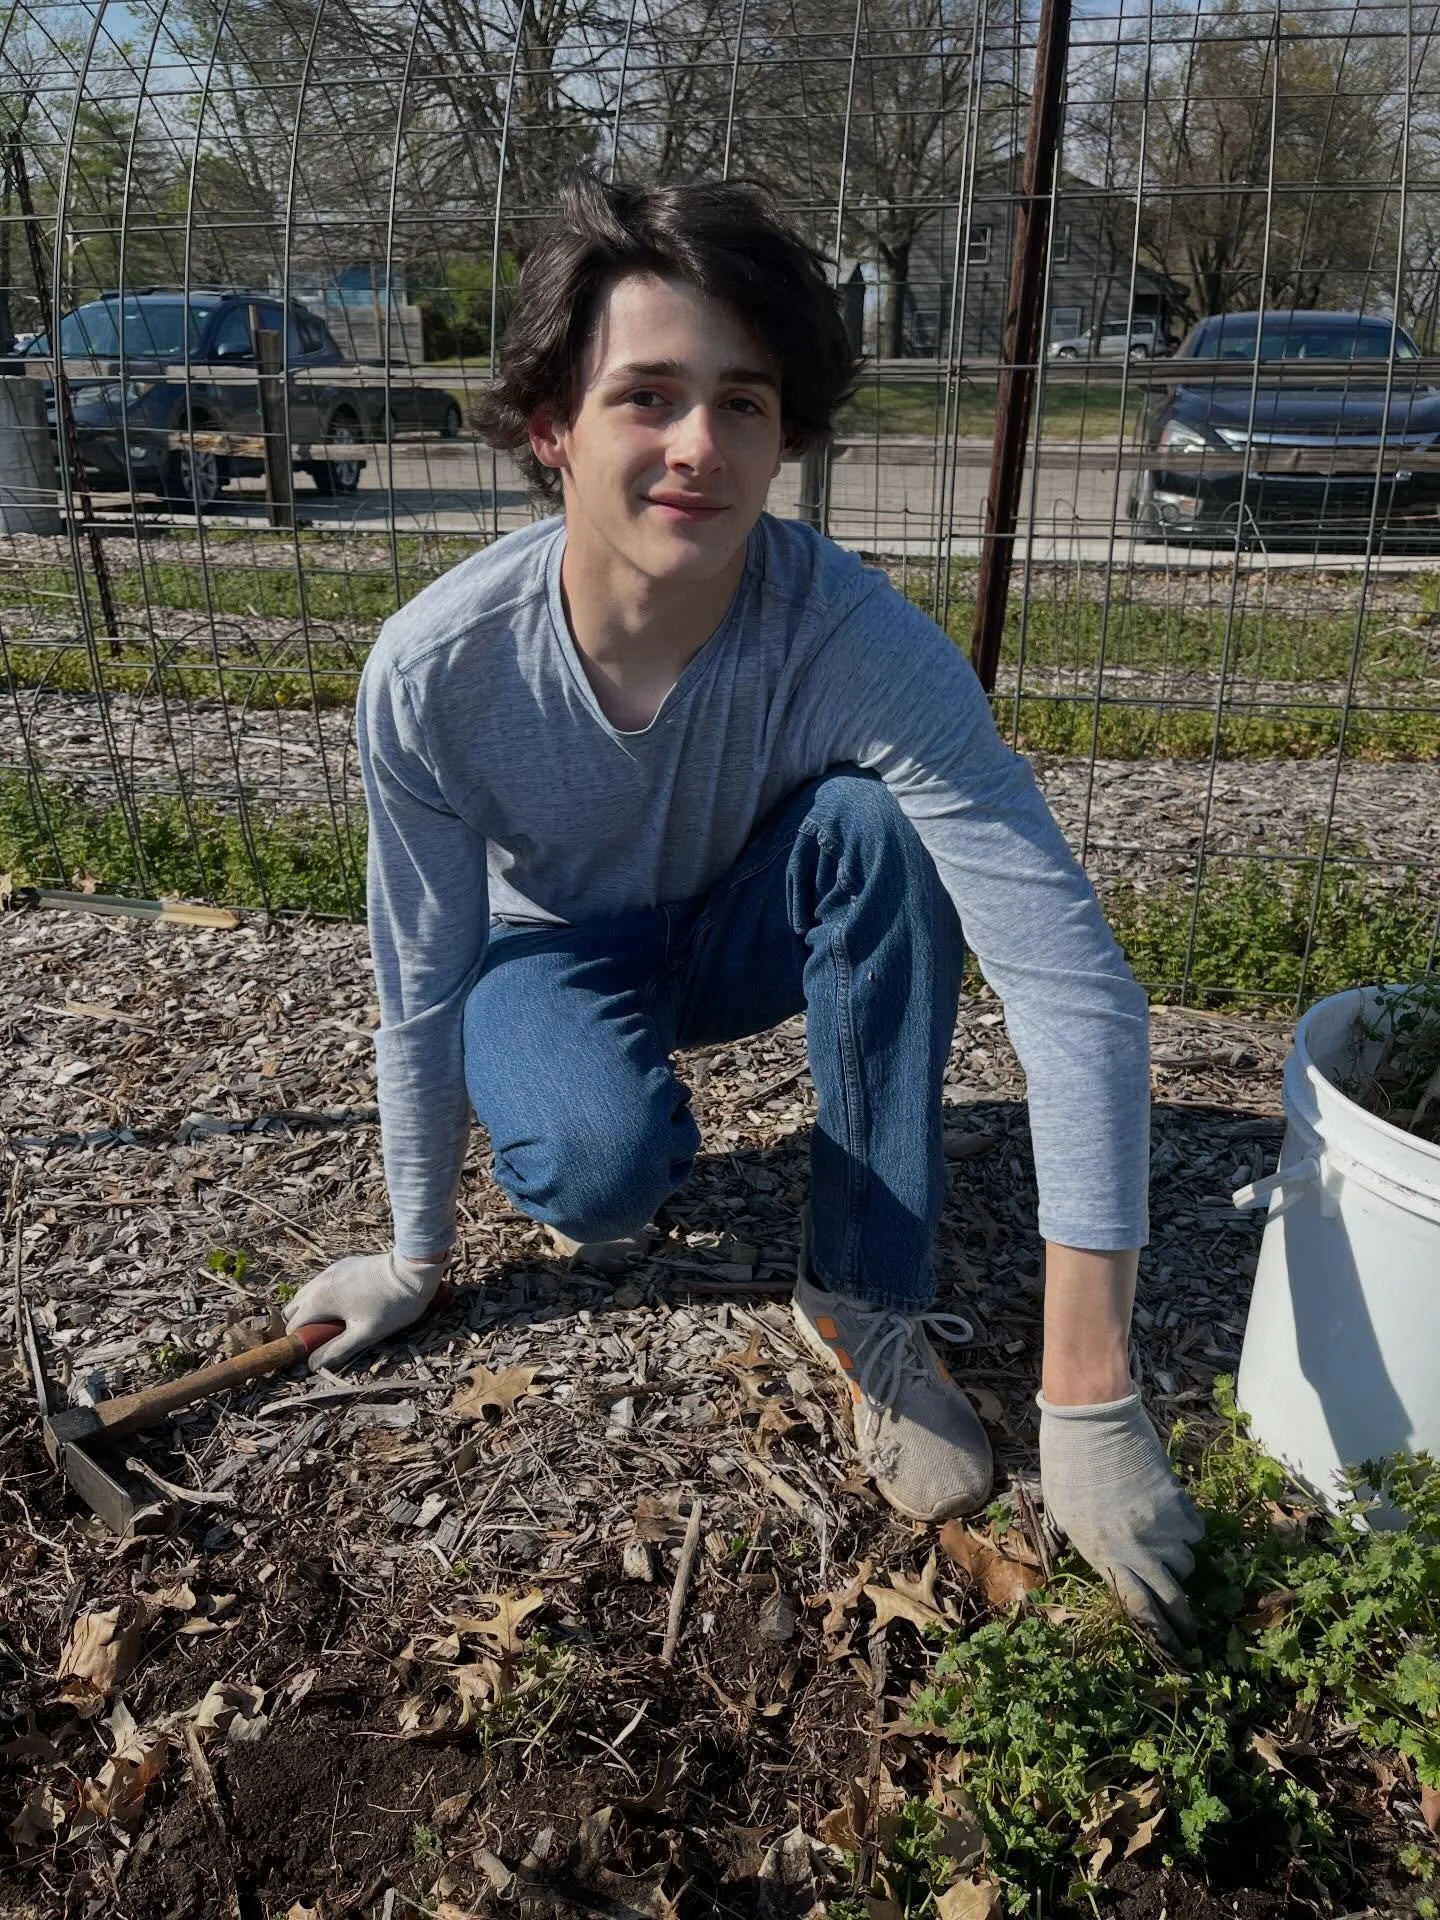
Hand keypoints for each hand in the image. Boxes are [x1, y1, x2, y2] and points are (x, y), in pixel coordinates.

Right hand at [282, 1248, 449, 1370]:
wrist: (412, 1270)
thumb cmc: (391, 1304)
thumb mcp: (364, 1334)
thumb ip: (336, 1350)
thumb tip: (312, 1365)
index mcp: (319, 1299)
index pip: (293, 1326)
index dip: (300, 1342)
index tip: (316, 1351)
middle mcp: (319, 1281)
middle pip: (295, 1308)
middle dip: (302, 1325)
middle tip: (324, 1338)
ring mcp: (331, 1270)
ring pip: (308, 1294)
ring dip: (313, 1310)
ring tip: (335, 1324)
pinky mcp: (344, 1264)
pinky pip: (323, 1283)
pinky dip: (325, 1297)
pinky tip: (345, 1306)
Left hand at [1037, 1387, 1204, 1650]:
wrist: (1090, 1420)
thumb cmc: (1067, 1463)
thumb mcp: (1067, 1514)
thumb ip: (1092, 1545)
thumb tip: (1112, 1566)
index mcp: (1102, 1555)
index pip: (1138, 1609)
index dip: (1159, 1633)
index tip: (1174, 1650)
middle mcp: (1135, 1549)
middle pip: (1171, 1597)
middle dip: (1184, 1619)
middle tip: (1193, 1630)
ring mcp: (1159, 1526)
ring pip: (1185, 1563)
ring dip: (1181, 1564)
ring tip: (1172, 1556)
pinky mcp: (1176, 1502)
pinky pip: (1194, 1531)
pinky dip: (1189, 1531)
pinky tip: (1178, 1523)